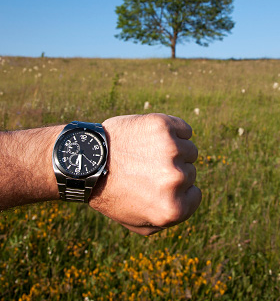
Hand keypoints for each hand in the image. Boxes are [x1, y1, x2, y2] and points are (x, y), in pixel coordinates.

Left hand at [89, 113, 201, 234]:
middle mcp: (175, 179)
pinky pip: (184, 130)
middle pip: (190, 171)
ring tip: (147, 153)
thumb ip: (169, 220)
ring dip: (174, 151)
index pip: (195, 194)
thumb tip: (189, 201)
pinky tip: (154, 137)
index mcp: (173, 209)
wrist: (87, 161)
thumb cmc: (111, 193)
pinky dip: (174, 132)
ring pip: (189, 149)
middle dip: (171, 170)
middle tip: (145, 169)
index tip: (156, 185)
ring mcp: (170, 150)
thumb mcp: (139, 223)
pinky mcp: (162, 126)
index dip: (176, 190)